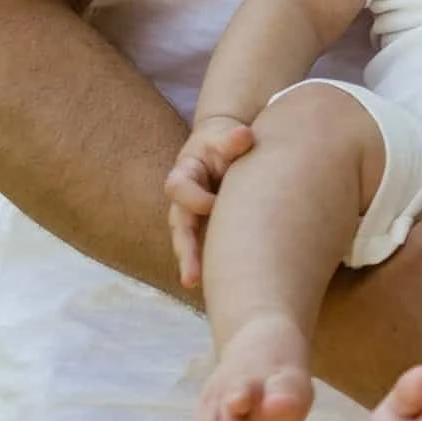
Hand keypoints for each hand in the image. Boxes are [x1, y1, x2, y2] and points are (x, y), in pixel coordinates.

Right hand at [165, 114, 254, 288]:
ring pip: (186, 242)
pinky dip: (208, 263)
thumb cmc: (225, 142)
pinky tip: (219, 284)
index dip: (195, 199)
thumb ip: (232, 140)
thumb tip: (243, 136)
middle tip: (192, 276)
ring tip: (196, 284)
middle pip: (178, 226)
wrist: (224, 149)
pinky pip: (203, 248)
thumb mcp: (225, 137)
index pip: (179, 189)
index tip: (217, 204)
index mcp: (184, 174)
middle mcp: (182, 199)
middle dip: (185, 250)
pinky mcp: (204, 227)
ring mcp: (190, 215)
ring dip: (192, 263)